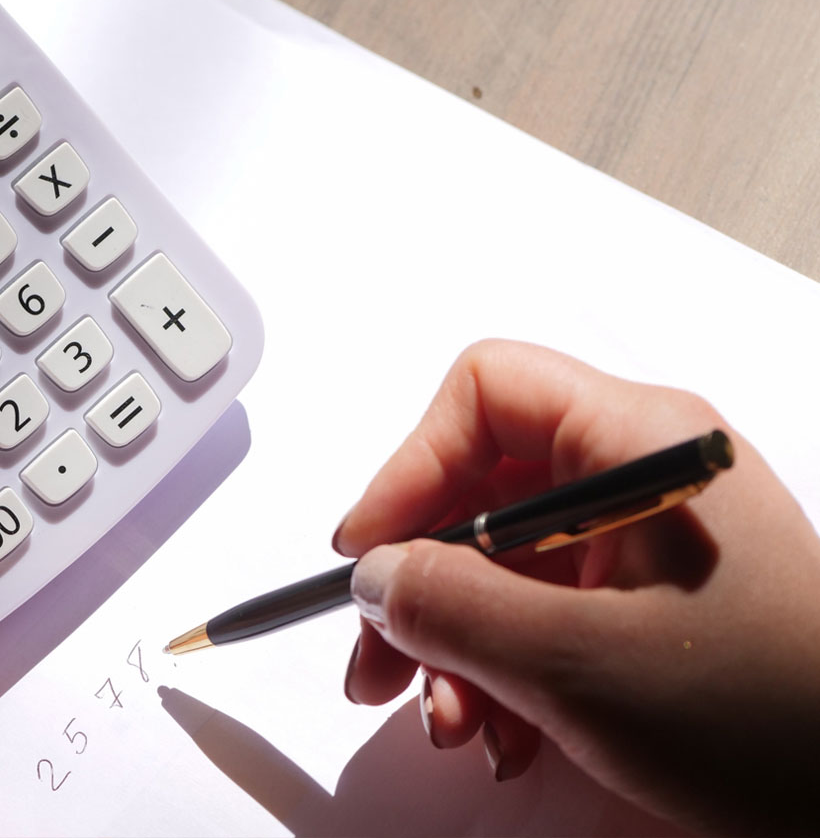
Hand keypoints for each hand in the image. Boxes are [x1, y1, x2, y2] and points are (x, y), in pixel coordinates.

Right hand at [337, 339, 819, 834]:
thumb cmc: (767, 718)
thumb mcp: (581, 664)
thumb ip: (455, 609)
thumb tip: (373, 576)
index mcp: (638, 443)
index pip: (486, 395)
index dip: (411, 467)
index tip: (366, 554)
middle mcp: (635, 475)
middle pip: (479, 489)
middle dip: (418, 585)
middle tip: (375, 667)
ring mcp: (641, 541)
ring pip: (499, 564)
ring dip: (454, 647)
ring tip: (455, 725)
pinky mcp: (643, 601)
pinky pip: (538, 612)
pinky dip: (502, 673)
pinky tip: (507, 737)